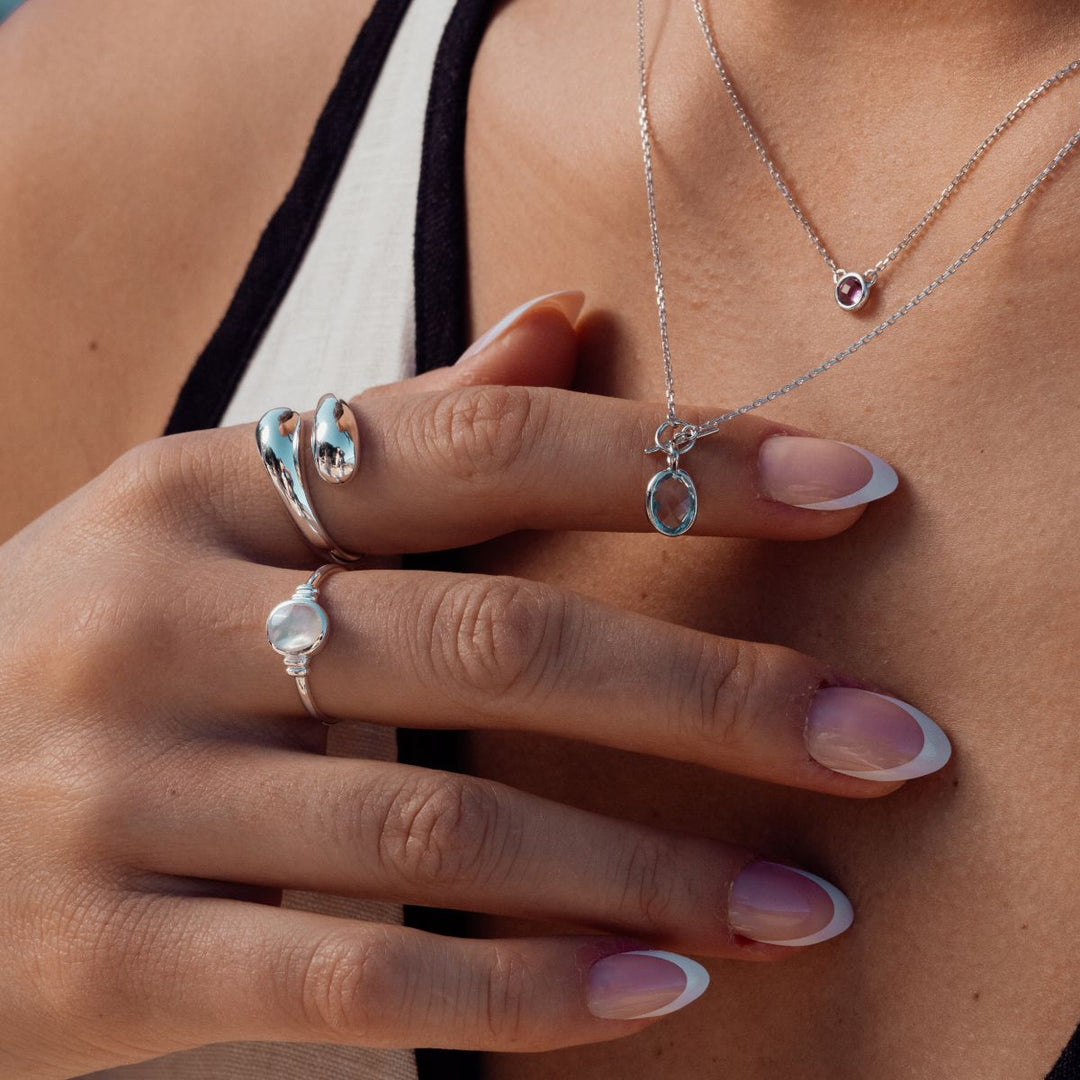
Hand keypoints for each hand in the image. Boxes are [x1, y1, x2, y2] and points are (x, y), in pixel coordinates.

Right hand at [0, 291, 949, 1075]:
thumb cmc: (76, 643)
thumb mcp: (209, 512)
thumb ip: (394, 430)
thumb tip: (562, 326)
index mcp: (204, 488)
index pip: (480, 446)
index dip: (672, 461)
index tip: (843, 486)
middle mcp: (162, 618)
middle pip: (493, 639)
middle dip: (712, 692)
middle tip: (882, 741)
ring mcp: (122, 790)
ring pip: (436, 823)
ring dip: (646, 866)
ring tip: (805, 902)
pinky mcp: (99, 956)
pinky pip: (347, 977)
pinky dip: (515, 993)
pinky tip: (651, 995)